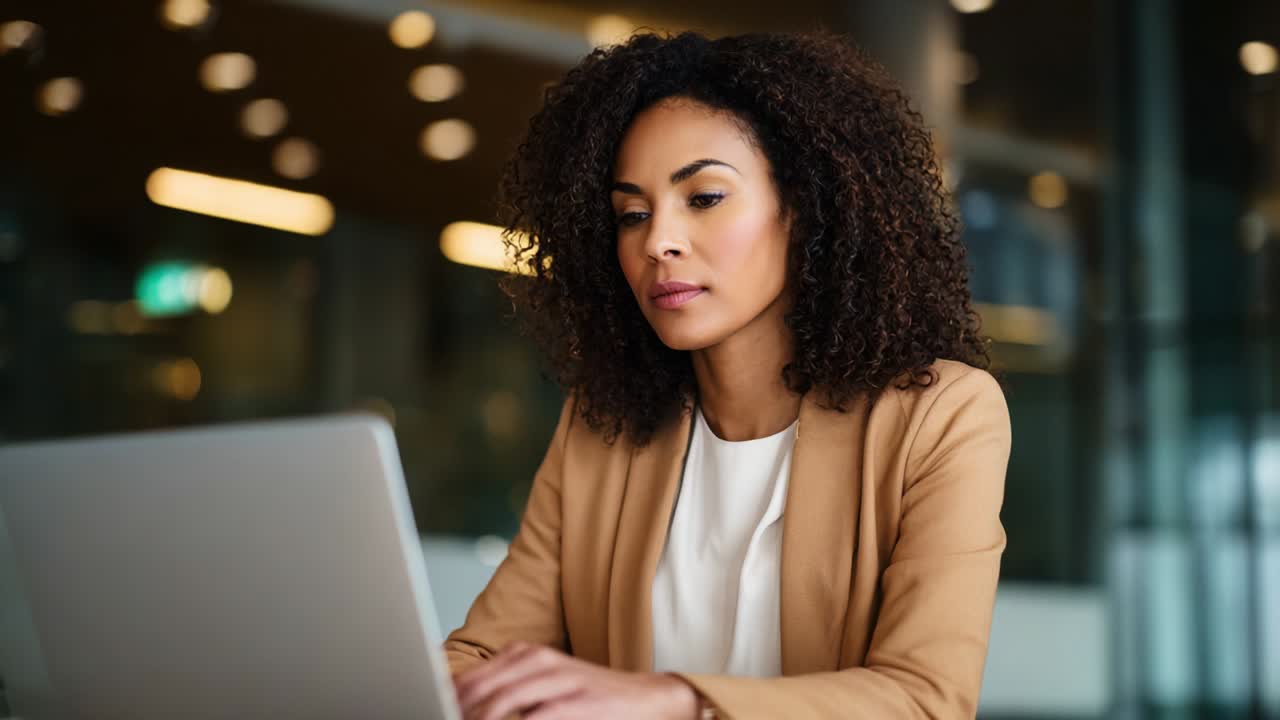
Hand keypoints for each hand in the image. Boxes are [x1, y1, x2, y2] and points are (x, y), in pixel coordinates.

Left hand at [453, 642, 699, 719]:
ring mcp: (558, 682)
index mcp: (525, 655)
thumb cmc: (587, 695)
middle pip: (481, 692)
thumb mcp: (543, 682)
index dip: (448, 698)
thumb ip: (505, 688)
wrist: (642, 697)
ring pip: (501, 704)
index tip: (432, 708)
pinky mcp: (576, 704)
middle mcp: (539, 662)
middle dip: (461, 711)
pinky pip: (534, 719)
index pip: (472, 677)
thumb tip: (461, 701)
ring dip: (480, 719)